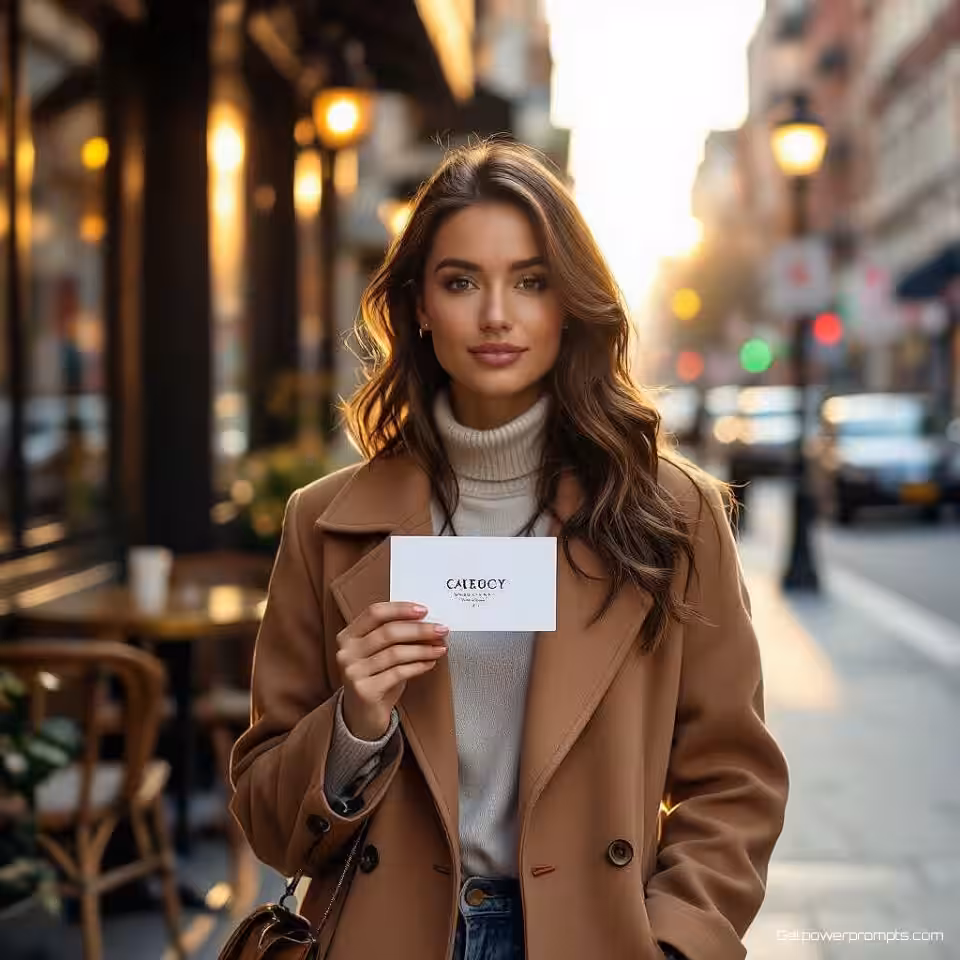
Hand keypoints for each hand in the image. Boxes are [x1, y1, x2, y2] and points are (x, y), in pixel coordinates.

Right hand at [336, 601, 448, 739]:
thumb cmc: (376, 678)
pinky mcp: (364, 690)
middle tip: (441, 630)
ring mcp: (353, 672)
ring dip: (423, 649)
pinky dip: (418, 666)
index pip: (375, 613)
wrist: (362, 715)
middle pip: (388, 632)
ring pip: (395, 653)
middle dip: (419, 630)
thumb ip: (394, 636)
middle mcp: (346, 652)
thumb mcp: (380, 652)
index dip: (400, 609)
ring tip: (440, 648)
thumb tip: (427, 622)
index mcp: (348, 635)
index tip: (424, 610)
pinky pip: (398, 673)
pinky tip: (430, 663)